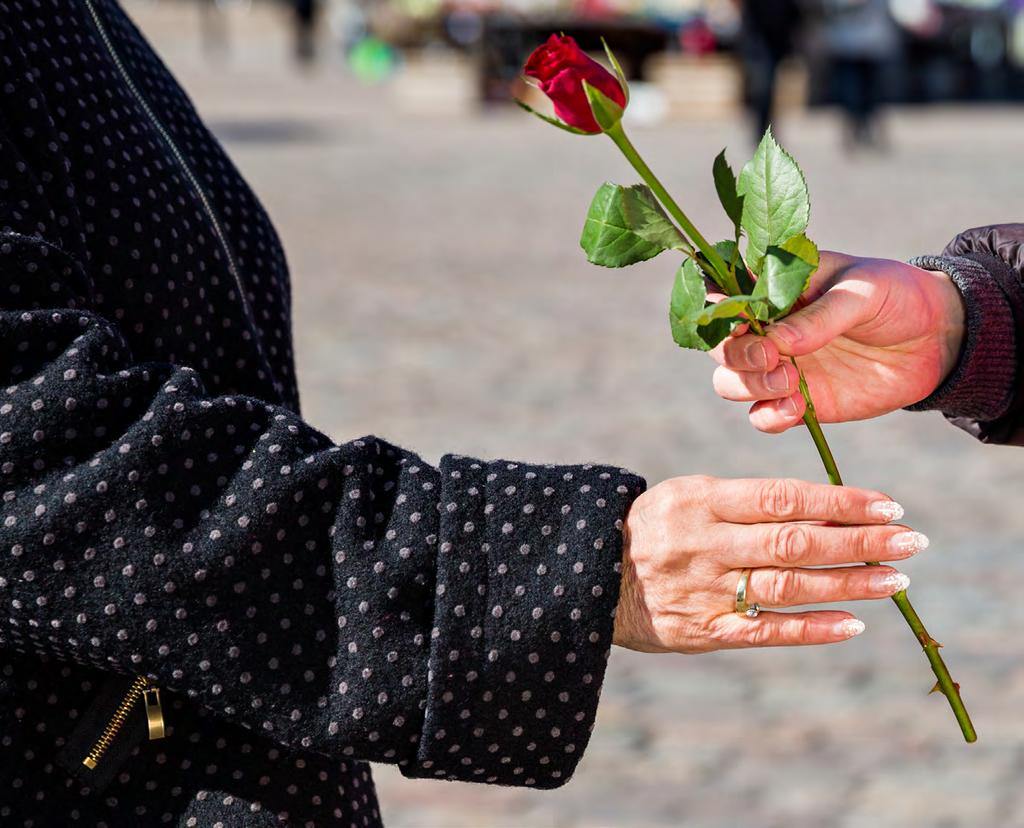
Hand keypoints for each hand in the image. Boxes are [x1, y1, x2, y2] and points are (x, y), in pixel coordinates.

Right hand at [613, 476, 923, 652]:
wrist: (590, 574)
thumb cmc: (653, 527)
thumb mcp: (688, 496)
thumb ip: (746, 503)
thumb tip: (826, 509)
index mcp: (702, 501)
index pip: (783, 497)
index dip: (840, 501)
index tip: (888, 504)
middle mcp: (707, 544)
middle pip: (795, 541)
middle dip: (860, 541)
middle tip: (912, 541)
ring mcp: (707, 590)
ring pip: (789, 586)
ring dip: (848, 584)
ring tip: (896, 581)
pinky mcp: (705, 630)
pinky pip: (766, 630)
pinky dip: (812, 628)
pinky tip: (852, 623)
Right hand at [708, 252, 965, 432]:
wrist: (936, 340)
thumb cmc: (896, 296)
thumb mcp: (864, 291)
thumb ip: (820, 316)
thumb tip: (777, 343)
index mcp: (773, 287)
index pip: (722, 294)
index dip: (716, 309)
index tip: (738, 320)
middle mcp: (765, 328)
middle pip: (718, 344)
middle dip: (735, 353)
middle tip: (770, 358)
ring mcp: (777, 367)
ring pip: (729, 381)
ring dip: (749, 385)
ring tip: (790, 381)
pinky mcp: (795, 401)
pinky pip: (761, 416)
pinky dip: (768, 416)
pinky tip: (796, 408)